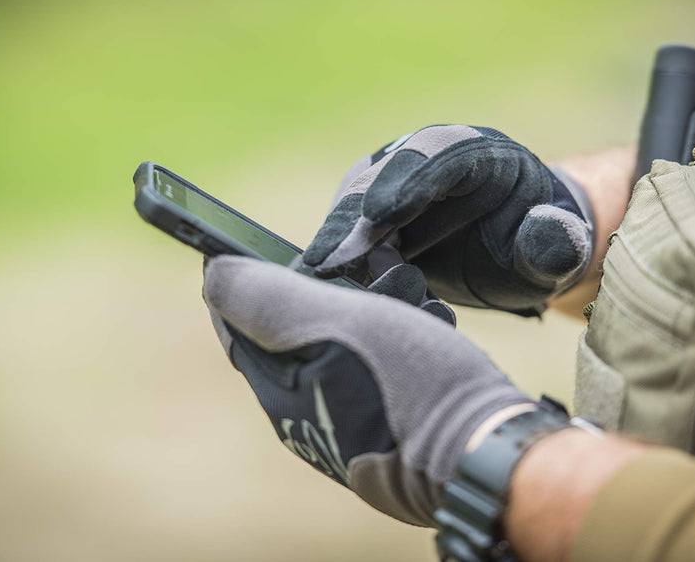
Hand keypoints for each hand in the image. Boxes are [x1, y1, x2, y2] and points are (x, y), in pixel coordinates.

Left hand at [202, 255, 530, 525]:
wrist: (483, 453)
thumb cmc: (410, 384)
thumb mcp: (334, 322)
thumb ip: (267, 297)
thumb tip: (212, 271)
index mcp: (280, 387)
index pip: (238, 320)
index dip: (252, 272)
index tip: (277, 240)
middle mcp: (305, 411)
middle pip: (294, 327)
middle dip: (328, 284)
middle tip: (369, 262)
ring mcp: (346, 422)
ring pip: (342, 340)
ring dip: (370, 304)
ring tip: (409, 288)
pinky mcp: (385, 424)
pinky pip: (375, 365)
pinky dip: (396, 332)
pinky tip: (426, 321)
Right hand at [303, 125, 594, 314]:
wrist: (516, 247)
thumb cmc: (539, 245)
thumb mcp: (558, 250)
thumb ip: (553, 244)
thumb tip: (547, 235)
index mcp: (480, 151)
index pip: (439, 154)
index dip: (407, 182)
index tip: (379, 217)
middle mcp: (427, 157)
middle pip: (382, 174)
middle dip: (353, 217)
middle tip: (329, 257)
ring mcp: (393, 182)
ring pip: (354, 202)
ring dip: (338, 239)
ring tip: (322, 274)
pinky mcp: (372, 213)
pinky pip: (348, 231)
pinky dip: (338, 259)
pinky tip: (329, 286)